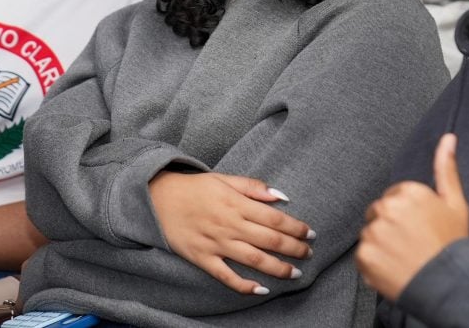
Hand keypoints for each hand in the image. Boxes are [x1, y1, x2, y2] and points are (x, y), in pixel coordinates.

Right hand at [149, 171, 313, 294]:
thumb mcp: (224, 178)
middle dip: (293, 248)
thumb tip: (282, 196)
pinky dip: (244, 285)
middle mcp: (229, 224)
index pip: (274, 218)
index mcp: (236, 203)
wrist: (157, 199)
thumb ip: (254, 186)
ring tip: (295, 272)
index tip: (310, 233)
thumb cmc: (195, 187)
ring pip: (253, 259)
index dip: (295, 227)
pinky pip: (226, 276)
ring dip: (277, 267)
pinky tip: (261, 289)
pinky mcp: (202, 258)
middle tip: (309, 253)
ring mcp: (216, 243)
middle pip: (268, 240)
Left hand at [356, 133, 468, 301]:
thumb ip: (446, 168)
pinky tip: (393, 268)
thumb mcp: (455, 202)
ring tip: (404, 257)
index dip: (406, 215)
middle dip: (390, 226)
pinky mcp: (364, 255)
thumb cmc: (452, 244)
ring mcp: (374, 232)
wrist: (448, 285)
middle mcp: (388, 207)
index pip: (394, 198)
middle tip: (411, 244)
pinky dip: (374, 263)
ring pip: (370, 233)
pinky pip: (363, 255)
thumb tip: (448, 138)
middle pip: (379, 213)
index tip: (417, 228)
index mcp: (408, 192)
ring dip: (381, 244)